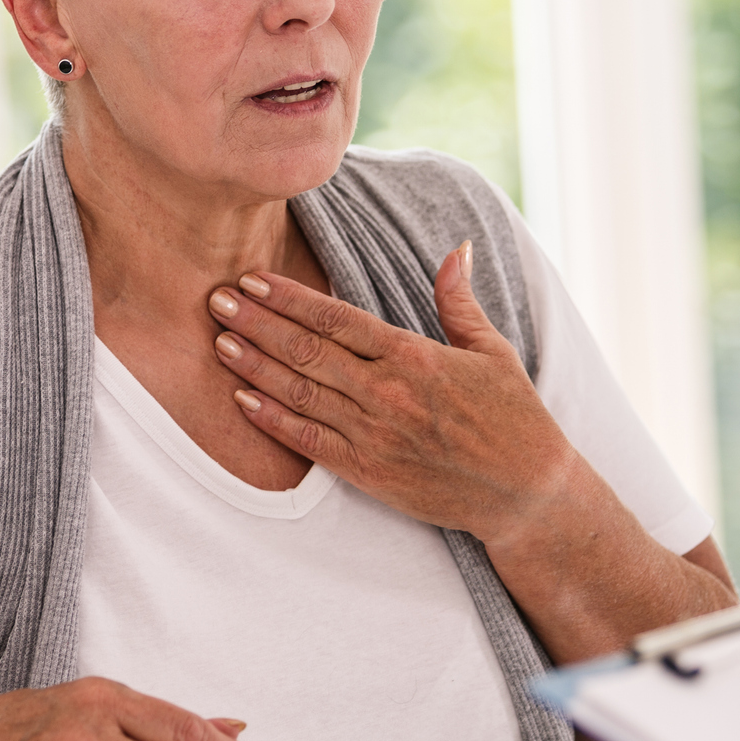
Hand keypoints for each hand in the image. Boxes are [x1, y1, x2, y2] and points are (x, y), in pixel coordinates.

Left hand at [207, 241, 583, 545]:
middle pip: (307, 351)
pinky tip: (241, 401)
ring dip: (254, 366)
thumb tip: (457, 247)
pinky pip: (310, 443)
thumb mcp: (492, 350)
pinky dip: (272, 421)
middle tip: (215, 300)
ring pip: (300, 393)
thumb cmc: (513, 417)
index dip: (289, 298)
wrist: (524, 493)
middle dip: (257, 323)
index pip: (336, 319)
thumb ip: (459, 300)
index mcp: (414, 356)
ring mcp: (375, 435)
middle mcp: (388, 393)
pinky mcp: (369, 473)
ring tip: (219, 342)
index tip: (253, 279)